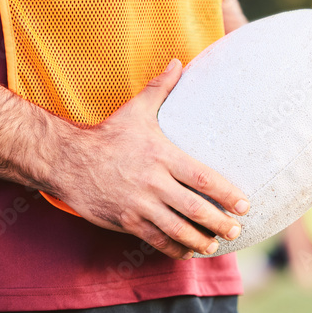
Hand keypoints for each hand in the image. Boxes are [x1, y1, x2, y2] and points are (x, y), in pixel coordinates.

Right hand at [50, 59, 248, 258]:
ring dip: (199, 240)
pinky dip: (174, 248)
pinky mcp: (126, 221)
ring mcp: (139, 204)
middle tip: (236, 231)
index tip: (244, 204)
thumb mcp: (136, 111)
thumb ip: (161, 88)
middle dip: (219, 223)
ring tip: (215, 245)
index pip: (202, 178)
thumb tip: (179, 61)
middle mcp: (153, 182)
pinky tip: (187, 251)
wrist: (67, 160)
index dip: (226, 193)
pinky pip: (156, 239)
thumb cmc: (107, 135)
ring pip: (177, 228)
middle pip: (195, 208)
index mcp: (161, 156)